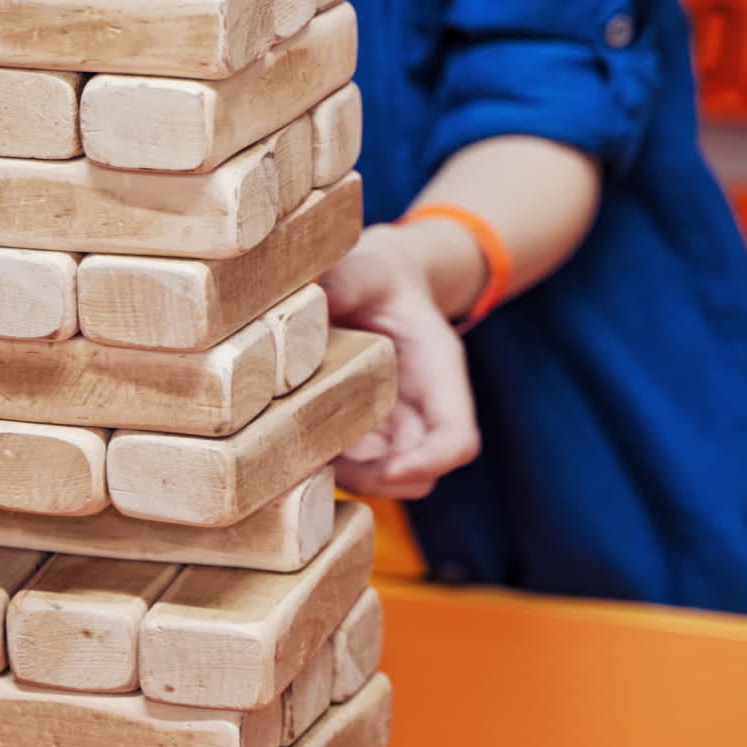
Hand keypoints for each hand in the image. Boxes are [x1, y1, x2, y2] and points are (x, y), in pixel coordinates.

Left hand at [318, 224, 480, 499]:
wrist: (374, 282)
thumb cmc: (374, 273)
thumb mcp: (365, 268)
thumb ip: (347, 279)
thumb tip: (315, 292)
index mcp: (439, 372)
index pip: (456, 439)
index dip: (429, 462)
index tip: (390, 470)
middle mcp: (422, 408)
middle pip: (418, 472)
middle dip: (376, 478)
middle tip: (326, 461)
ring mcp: (394, 424)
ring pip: (384, 476)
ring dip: (349, 475)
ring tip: (303, 451)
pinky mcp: (365, 429)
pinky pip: (355, 464)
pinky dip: (330, 464)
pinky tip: (291, 444)